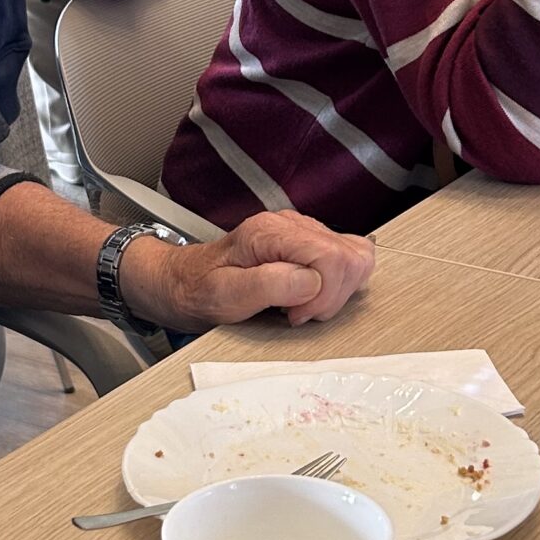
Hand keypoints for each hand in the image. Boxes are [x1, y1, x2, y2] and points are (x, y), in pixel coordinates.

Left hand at [124, 211, 375, 332]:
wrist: (184, 282)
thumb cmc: (200, 290)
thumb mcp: (224, 295)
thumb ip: (269, 284)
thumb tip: (311, 281)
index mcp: (273, 232)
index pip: (333, 256)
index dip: (324, 294)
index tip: (295, 314)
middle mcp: (292, 225)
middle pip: (351, 258)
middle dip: (331, 296)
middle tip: (296, 312)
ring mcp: (303, 233)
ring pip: (355, 259)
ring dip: (336, 292)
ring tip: (301, 306)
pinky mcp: (309, 245)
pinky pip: (347, 260)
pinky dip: (337, 285)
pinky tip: (309, 297)